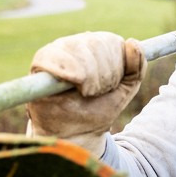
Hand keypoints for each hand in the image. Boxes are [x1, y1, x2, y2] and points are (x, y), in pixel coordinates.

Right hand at [26, 31, 143, 155]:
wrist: (78, 134)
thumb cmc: (98, 110)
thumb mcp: (125, 90)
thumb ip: (136, 68)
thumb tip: (132, 42)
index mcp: (95, 48)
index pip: (109, 41)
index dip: (115, 65)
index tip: (111, 87)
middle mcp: (75, 46)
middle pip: (94, 43)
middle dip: (102, 73)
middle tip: (95, 93)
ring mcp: (57, 53)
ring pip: (76, 47)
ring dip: (86, 75)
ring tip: (84, 93)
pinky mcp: (39, 64)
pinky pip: (51, 55)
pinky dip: (64, 66)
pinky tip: (73, 80)